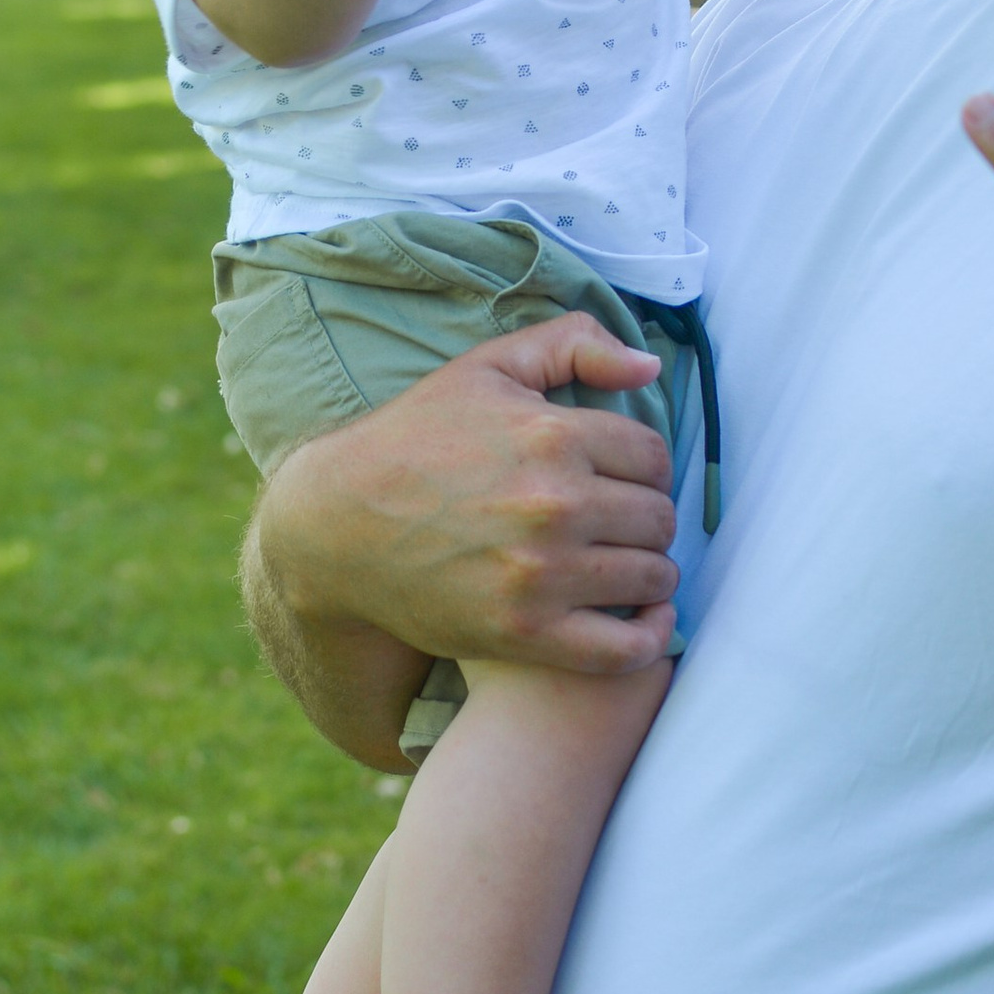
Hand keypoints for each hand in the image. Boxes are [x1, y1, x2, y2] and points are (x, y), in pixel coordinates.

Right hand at [257, 315, 679, 682]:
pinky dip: (650, 636)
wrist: (335, 525)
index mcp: (553, 435)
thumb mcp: (486, 368)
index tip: (622, 480)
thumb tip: (650, 364)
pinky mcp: (525, 633)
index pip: (654, 457)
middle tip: (621, 526)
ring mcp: (541, 574)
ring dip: (650, 573)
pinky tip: (645, 619)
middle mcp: (555, 504)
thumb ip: (573, 345)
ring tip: (624, 565)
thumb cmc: (413, 440)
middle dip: (647, 519)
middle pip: (659, 518)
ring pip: (652, 577)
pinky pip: (626, 647)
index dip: (645, 468)